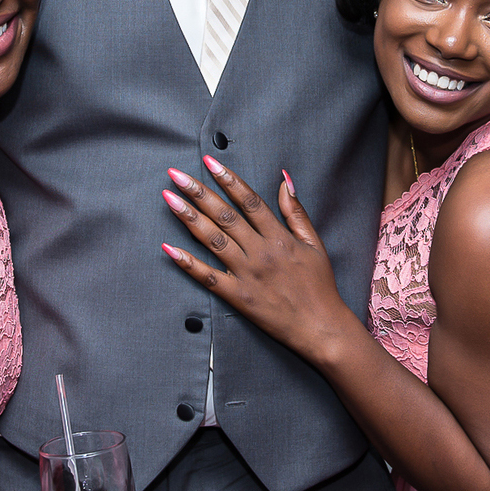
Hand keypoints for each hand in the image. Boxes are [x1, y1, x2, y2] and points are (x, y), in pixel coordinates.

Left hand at [160, 159, 352, 360]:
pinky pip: (208, 277)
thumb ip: (296, 212)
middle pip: (225, 216)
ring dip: (189, 218)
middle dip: (199, 192)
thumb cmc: (319, 286)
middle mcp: (260, 252)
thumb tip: (284, 180)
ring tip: (169, 199)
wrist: (321, 328)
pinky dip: (187, 263)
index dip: (228, 179)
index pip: (249, 201)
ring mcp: (247, 274)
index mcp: (279, 237)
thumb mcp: (314, 243)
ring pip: (213, 240)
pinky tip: (168, 249)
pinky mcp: (238, 297)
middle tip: (177, 175)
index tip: (210, 162)